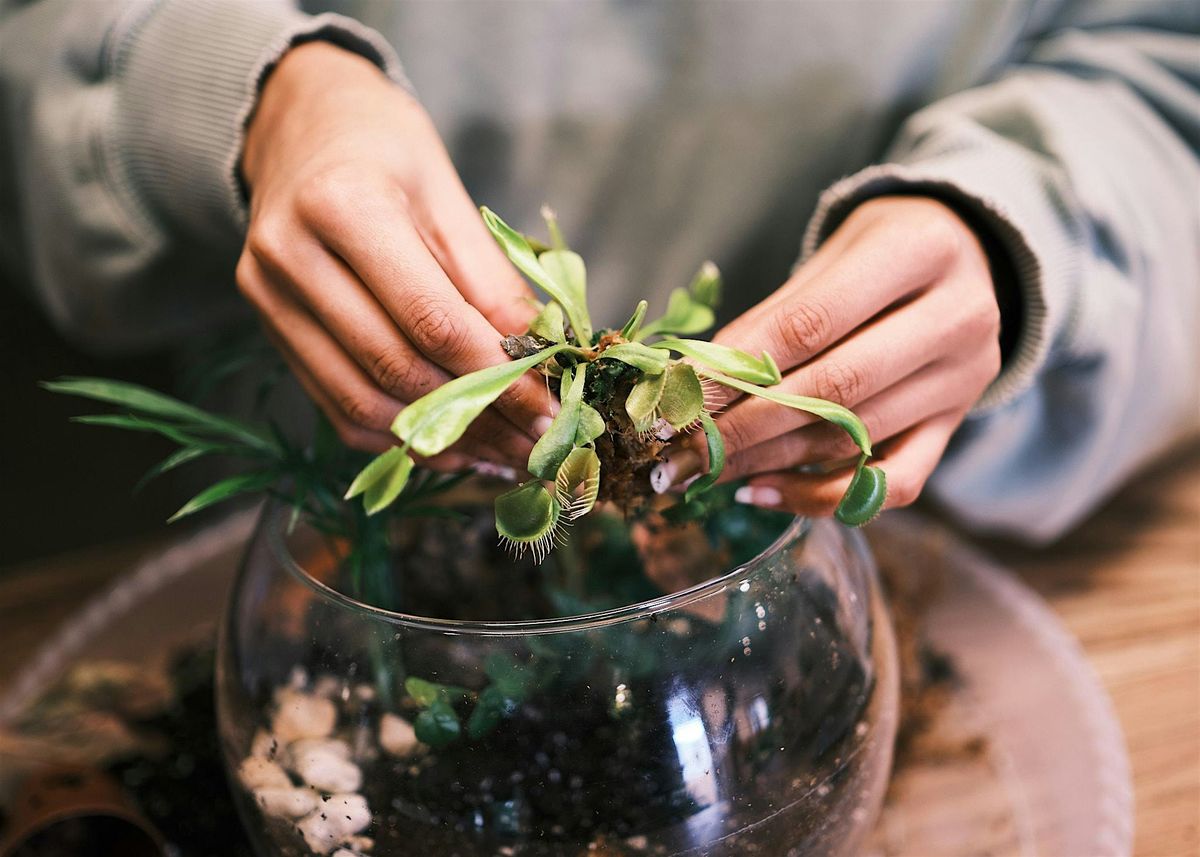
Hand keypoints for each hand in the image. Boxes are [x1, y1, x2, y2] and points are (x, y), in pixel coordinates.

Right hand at [238, 42, 546, 466]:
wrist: (299, 125)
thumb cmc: (384, 149)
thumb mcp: (449, 195)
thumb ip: (491, 282)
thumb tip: (539, 363)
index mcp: (342, 205)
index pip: (431, 320)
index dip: (497, 377)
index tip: (548, 411)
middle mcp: (291, 257)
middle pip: (395, 368)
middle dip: (477, 418)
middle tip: (535, 445)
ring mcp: (268, 299)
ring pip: (361, 403)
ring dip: (440, 442)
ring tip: (502, 455)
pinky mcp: (269, 329)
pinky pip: (336, 407)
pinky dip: (397, 439)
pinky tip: (452, 447)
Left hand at [673, 196, 1001, 514]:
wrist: (967, 255)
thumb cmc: (879, 251)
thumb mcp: (830, 255)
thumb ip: (771, 317)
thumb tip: (695, 380)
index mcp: (920, 251)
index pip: (810, 324)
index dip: (738, 368)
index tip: (680, 398)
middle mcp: (957, 318)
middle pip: (835, 390)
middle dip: (746, 428)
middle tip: (682, 452)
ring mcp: (963, 380)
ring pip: (855, 440)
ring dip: (769, 463)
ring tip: (707, 469)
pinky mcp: (955, 426)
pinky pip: (890, 484)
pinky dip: (822, 497)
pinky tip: (764, 491)